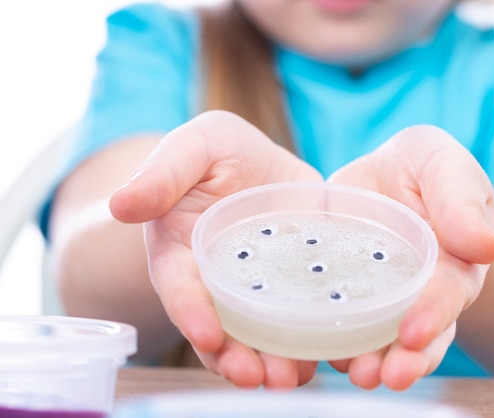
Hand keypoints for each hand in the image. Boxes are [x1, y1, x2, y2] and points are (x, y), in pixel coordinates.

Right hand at [110, 110, 322, 387]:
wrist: (258, 166)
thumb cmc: (216, 155)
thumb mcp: (194, 147)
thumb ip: (162, 173)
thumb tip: (121, 203)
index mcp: (182, 253)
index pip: (182, 289)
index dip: (192, 313)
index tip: (208, 335)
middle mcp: (217, 284)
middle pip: (221, 330)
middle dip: (234, 358)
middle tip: (255, 377)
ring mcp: (258, 291)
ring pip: (260, 337)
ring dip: (273, 363)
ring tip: (291, 380)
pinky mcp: (295, 288)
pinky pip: (301, 320)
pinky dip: (312, 342)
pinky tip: (330, 354)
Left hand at [327, 125, 493, 389]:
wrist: (384, 177)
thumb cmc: (423, 169)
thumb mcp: (442, 165)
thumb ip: (460, 201)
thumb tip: (488, 246)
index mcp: (450, 266)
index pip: (447, 295)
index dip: (434, 315)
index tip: (414, 333)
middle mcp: (417, 295)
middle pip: (416, 336)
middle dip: (404, 359)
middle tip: (385, 376)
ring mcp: (377, 301)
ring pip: (377, 341)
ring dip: (367, 362)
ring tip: (354, 374)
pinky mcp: (340, 296)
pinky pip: (334, 323)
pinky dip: (324, 340)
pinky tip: (310, 350)